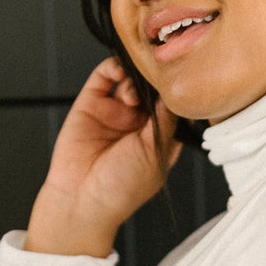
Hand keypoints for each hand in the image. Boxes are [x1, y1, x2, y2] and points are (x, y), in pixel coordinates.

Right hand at [25, 55, 182, 253]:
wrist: (82, 199)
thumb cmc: (122, 187)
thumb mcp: (156, 153)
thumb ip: (166, 120)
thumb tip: (175, 92)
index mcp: (159, 139)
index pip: (174, 107)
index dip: (178, 94)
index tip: (183, 84)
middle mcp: (138, 124)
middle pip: (153, 89)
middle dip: (156, 82)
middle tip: (156, 82)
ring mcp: (115, 112)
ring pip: (131, 79)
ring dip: (136, 77)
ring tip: (133, 94)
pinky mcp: (92, 103)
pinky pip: (105, 75)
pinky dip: (114, 66)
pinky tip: (120, 70)